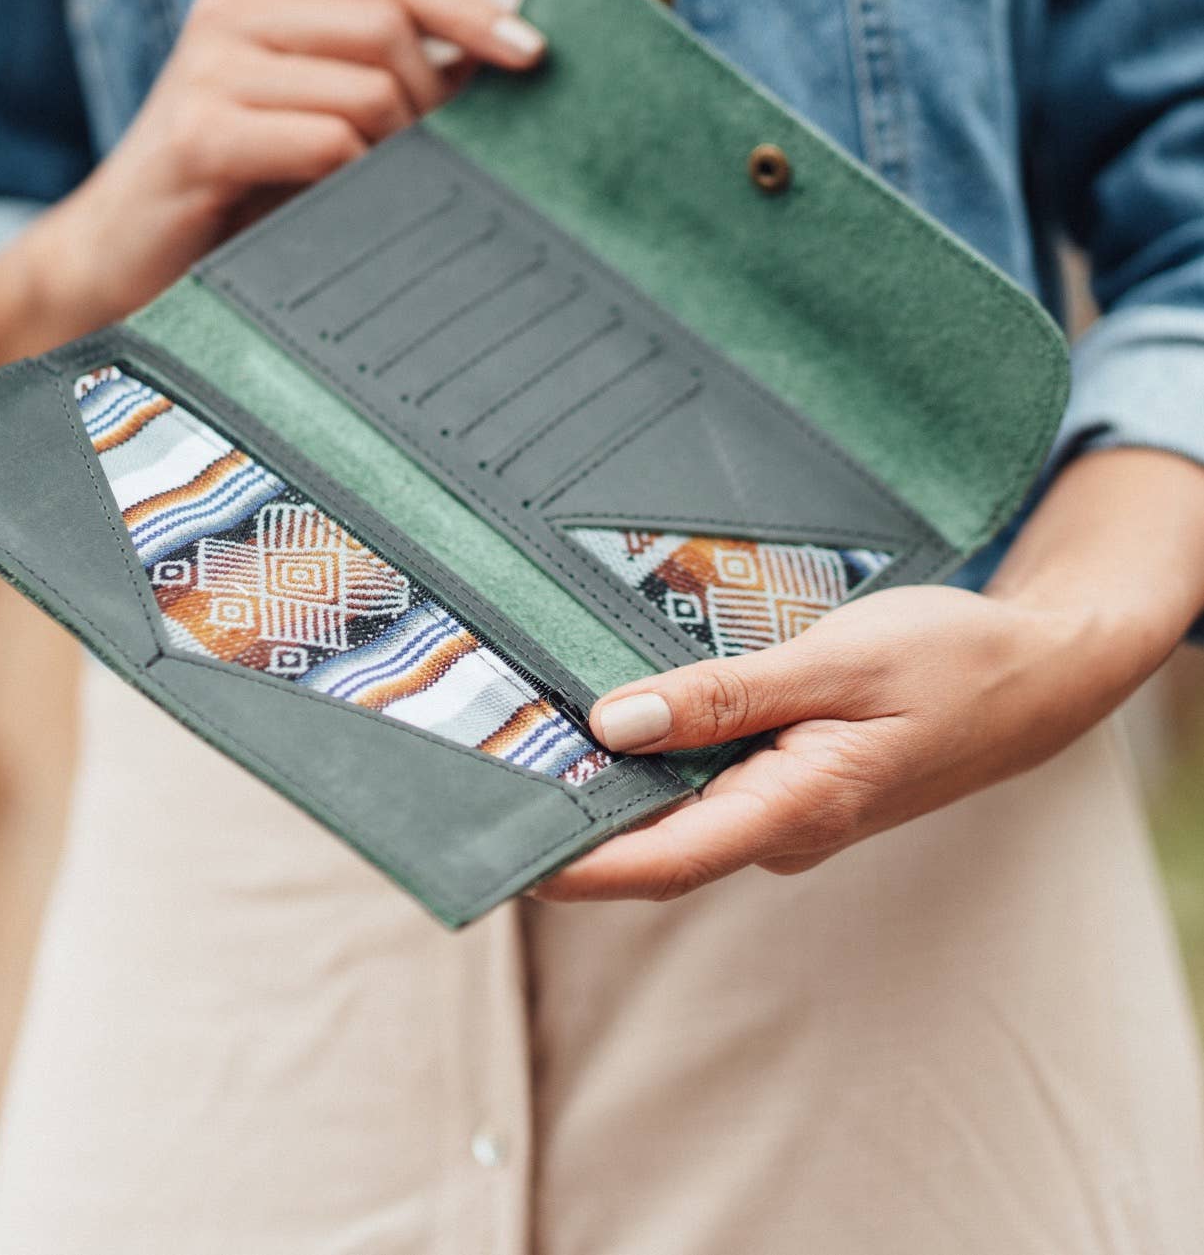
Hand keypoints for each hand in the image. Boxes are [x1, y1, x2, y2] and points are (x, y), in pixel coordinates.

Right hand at [0, 0, 545, 379]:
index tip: (536, 57)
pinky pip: (327, 142)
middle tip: (442, 170)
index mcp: (264, 3)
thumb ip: (374, 94)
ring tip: (384, 202)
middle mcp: (232, 15)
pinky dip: (356, 182)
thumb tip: (486, 81)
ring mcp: (210, 68)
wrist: (112, 265)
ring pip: (367, 88)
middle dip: (435, 103)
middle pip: (387, 26)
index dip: (471, 12)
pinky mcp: (199, 134)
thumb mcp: (307, 131)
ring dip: (398, 153)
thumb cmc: (227, 205)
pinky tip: (340, 216)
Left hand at [537, 449, 1203, 902]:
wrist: (1037, 676)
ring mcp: (790, 811)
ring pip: (684, 815)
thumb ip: (726, 696)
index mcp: (800, 805)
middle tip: (489, 784)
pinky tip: (621, 725)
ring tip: (531, 747)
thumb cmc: (951, 661)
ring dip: (615, 794)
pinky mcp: (794, 786)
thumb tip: (617, 723)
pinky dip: (662, 767)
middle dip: (578, 826)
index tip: (503, 858)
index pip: (666, 859)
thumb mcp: (836, 661)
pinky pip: (713, 788)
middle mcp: (786, 825)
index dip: (580, 867)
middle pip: (661, 845)